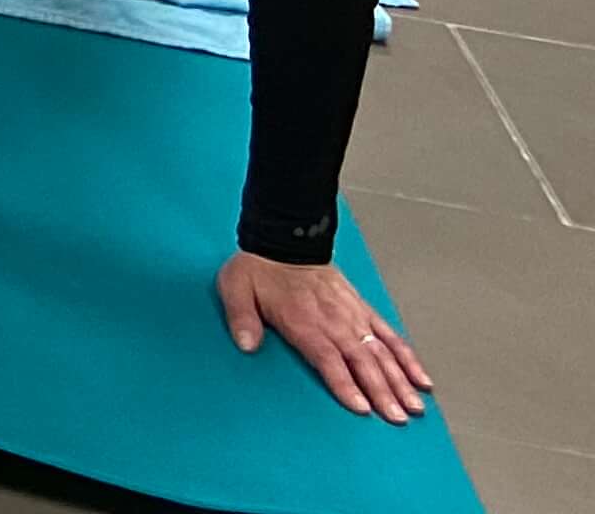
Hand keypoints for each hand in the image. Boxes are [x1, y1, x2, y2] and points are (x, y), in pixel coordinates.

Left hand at [221, 253, 433, 422]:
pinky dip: (408, 357)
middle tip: (397, 418)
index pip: (329, 360)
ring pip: (383, 354)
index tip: (361, 407)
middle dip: (382, 393)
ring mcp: (353, 317)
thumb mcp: (236, 289)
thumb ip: (242, 319)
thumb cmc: (260, 268)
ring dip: (400, 381)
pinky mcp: (363, 310)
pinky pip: (391, 336)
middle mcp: (335, 322)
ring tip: (415, 407)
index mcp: (304, 322)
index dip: (346, 384)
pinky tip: (421, 378)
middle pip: (363, 363)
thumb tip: (246, 345)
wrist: (285, 239)